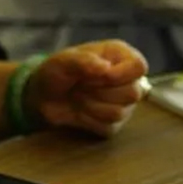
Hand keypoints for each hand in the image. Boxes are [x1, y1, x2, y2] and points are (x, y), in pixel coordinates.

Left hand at [25, 40, 148, 137]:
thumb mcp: (63, 61)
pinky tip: (79, 110)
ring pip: (120, 112)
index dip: (122, 74)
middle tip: (80, 83)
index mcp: (119, 55)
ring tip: (77, 95)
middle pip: (133, 93)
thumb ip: (83, 61)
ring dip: (91, 105)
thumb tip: (105, 68)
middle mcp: (126, 78)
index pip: (139, 66)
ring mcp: (123, 103)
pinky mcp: (114, 123)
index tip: (103, 75)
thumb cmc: (56, 71)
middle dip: (100, 90)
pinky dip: (89, 120)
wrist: (43, 97)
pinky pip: (109, 127)